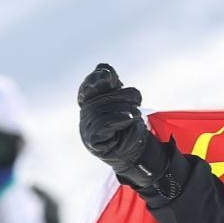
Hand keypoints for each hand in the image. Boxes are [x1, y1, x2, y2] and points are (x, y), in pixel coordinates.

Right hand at [78, 63, 167, 187]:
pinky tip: (129, 118)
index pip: (88, 87)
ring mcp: (87, 128)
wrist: (134, 153)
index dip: (95, 79)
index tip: (108, 75)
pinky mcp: (92, 141)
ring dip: (123, 108)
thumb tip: (103, 68)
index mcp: (92, 103)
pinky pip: (103, 125)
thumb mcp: (124, 103)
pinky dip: (119, 119)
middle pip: (100, 98)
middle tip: (137, 99)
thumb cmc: (128, 127)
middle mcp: (86, 114)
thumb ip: (114, 87)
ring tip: (136, 113)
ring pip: (102, 111)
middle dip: (122, 95)